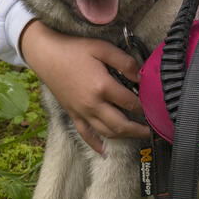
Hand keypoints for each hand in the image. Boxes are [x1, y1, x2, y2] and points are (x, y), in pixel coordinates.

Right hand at [20, 20, 146, 154]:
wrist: (45, 54)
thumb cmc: (74, 49)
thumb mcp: (102, 48)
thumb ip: (124, 61)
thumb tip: (140, 76)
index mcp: (102, 86)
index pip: (130, 102)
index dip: (144, 104)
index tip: (153, 105)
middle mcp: (92, 104)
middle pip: (121, 124)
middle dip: (138, 129)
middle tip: (152, 130)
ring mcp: (81, 112)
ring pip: (106, 132)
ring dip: (123, 136)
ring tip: (137, 135)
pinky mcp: (72, 114)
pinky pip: (85, 134)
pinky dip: (95, 144)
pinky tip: (104, 151)